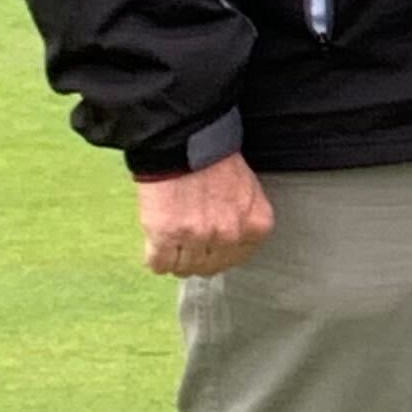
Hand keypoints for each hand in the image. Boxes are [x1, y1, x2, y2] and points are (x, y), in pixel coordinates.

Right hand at [136, 153, 274, 278]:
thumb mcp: (246, 190)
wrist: (183, 142)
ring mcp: (199, 238)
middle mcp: (230, 235)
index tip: (208, 248)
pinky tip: (156, 244)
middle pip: (209, 267)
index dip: (218, 253)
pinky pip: (159, 264)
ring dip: (175, 258)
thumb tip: (227, 244)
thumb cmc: (213, 160)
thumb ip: (242, 220)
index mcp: (256, 224)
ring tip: (170, 242)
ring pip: (184, 268)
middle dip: (197, 258)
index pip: (236, 259)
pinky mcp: (167, 236)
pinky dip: (155, 258)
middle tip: (186, 245)